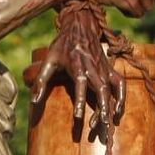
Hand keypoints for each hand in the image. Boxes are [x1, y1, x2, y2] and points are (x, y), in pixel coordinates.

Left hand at [33, 4, 123, 127]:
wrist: (81, 26)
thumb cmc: (62, 45)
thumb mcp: (48, 60)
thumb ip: (40, 81)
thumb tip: (33, 102)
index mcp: (77, 65)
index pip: (80, 85)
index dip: (80, 101)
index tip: (78, 118)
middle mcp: (93, 68)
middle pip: (100, 91)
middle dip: (100, 110)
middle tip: (96, 129)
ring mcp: (104, 68)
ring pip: (111, 91)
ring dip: (110, 108)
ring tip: (106, 126)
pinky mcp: (110, 68)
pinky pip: (120, 84)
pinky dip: (121, 98)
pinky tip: (117, 113)